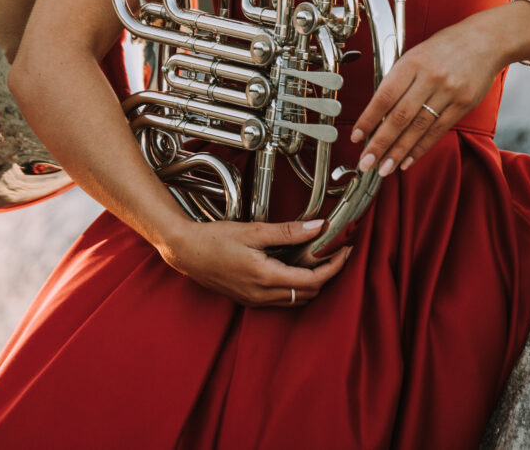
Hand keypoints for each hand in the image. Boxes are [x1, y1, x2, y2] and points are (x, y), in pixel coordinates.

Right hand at [159, 218, 351, 307]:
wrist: (185, 252)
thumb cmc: (214, 239)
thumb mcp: (253, 231)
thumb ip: (288, 232)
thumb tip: (318, 227)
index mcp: (266, 277)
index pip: (313, 280)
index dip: (334, 267)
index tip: (345, 251)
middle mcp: (262, 295)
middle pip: (309, 293)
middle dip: (326, 274)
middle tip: (334, 252)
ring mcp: (255, 300)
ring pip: (296, 299)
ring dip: (312, 282)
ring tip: (317, 258)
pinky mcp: (249, 299)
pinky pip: (281, 300)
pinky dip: (295, 286)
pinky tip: (293, 266)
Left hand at [350, 18, 502, 174]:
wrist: (486, 40)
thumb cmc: (446, 46)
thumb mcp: (416, 54)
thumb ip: (398, 80)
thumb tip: (376, 113)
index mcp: (412, 63)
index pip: (384, 96)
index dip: (368, 120)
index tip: (356, 137)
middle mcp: (429, 78)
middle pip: (399, 117)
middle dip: (380, 144)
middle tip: (366, 162)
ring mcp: (448, 92)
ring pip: (418, 128)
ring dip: (398, 152)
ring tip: (384, 168)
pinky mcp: (463, 104)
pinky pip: (438, 131)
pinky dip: (420, 148)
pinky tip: (407, 160)